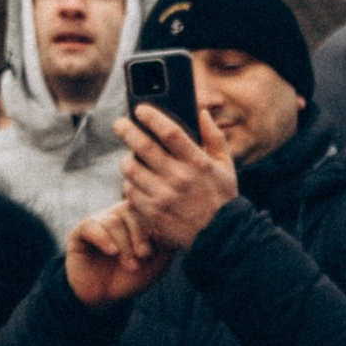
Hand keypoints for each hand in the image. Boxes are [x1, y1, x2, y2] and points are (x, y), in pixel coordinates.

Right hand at [66, 202, 169, 309]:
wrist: (104, 297)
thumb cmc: (131, 277)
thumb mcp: (154, 264)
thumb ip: (163, 247)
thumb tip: (162, 230)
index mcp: (136, 217)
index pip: (147, 208)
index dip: (155, 224)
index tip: (161, 246)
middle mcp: (117, 215)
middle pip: (130, 210)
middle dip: (140, 234)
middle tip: (145, 254)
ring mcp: (98, 221)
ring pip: (113, 222)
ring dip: (124, 244)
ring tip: (131, 265)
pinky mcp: (80, 232)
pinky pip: (90, 227)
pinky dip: (103, 239)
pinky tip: (112, 252)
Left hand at [118, 100, 238, 251]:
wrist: (220, 236)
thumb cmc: (223, 197)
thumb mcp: (225, 165)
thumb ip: (214, 137)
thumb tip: (200, 112)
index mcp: (197, 163)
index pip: (169, 132)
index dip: (152, 117)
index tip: (140, 109)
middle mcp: (179, 178)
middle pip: (144, 147)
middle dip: (127, 131)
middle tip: (120, 124)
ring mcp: (164, 197)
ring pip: (132, 169)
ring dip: (127, 159)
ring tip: (129, 156)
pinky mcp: (153, 214)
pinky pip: (130, 192)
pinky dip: (130, 183)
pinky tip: (135, 181)